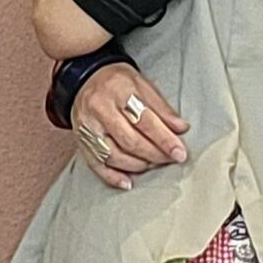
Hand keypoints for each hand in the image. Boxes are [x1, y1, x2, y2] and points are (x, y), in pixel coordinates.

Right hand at [72, 64, 189, 190]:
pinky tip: (128, 183)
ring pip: (114, 156)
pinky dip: (113, 177)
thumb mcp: (142, 85)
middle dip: (154, 155)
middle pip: (130, 141)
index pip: (145, 121)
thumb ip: (161, 108)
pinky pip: (96, 165)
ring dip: (137, 166)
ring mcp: (88, 127)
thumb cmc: (117, 82)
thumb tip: (182, 129)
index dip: (164, 140)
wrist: (84, 78)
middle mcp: (101, 109)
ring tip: (152, 164)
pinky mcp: (81, 140)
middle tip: (169, 160)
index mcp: (119, 91)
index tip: (179, 153)